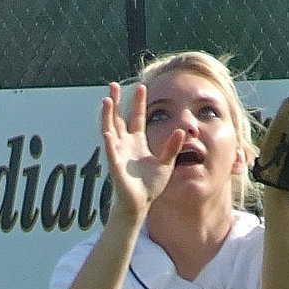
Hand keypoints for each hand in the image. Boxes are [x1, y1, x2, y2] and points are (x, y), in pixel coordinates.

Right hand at [101, 82, 184, 218]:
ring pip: (110, 130)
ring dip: (108, 116)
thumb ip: (172, 147)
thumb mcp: (166, 163)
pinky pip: (111, 153)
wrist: (141, 203)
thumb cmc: (151, 185)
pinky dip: (109, 143)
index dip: (138, 103)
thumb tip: (182, 131)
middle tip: (113, 85)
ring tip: (106, 100)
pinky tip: (107, 133)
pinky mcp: (115, 167)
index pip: (136, 118)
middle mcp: (125, 145)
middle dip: (116, 102)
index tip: (141, 87)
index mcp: (137, 143)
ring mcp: (118, 154)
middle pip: (118, 119)